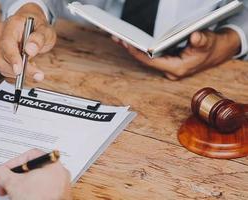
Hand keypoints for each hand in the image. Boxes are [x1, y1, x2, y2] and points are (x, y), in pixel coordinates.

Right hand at [0, 3, 56, 81]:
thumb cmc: (38, 25)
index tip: (19, 70)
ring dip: (18, 73)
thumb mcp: (45, 30)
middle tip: (37, 75)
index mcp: (12, 25)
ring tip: (34, 70)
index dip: (12, 58)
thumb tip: (30, 49)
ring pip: (2, 65)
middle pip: (2, 57)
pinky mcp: (1, 54)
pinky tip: (27, 67)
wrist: (33, 23)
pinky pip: (5, 68)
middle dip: (19, 70)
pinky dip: (16, 73)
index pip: (7, 43)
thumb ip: (39, 39)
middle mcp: (2, 34)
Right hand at [0, 149, 71, 199]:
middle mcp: (59, 173)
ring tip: (13, 194)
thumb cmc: (39, 199)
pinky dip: (31, 193)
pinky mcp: (58, 196)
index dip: (13, 163)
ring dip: (21, 187)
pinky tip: (23, 198)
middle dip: (15, 178)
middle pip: (32, 170)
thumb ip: (2, 173)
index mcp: (52, 164)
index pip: (29, 156)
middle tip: (5, 185)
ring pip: (36, 181)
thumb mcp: (13, 183)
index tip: (4, 172)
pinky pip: (42, 190)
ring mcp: (60, 185)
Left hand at [113, 28, 240, 79]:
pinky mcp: (167, 63)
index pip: (152, 62)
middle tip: (117, 38)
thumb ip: (201, 40)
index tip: (128, 44)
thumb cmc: (212, 47)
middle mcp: (170, 71)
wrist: (218, 52)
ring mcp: (168, 68)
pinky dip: (141, 49)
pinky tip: (132, 41)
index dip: (139, 53)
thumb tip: (195, 36)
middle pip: (146, 61)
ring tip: (120, 38)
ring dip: (134, 49)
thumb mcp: (208, 41)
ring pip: (147, 59)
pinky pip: (150, 57)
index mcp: (178, 68)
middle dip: (132, 49)